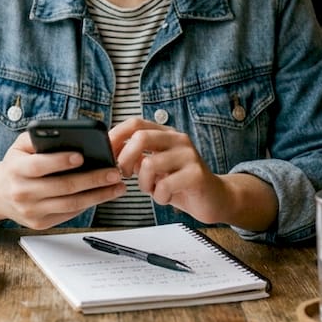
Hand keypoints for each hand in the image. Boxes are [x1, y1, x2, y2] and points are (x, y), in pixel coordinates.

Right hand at [0, 132, 125, 229]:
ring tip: (117, 186)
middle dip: (92, 179)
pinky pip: (69, 213)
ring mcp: (31, 211)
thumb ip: (40, 137)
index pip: (38, 166)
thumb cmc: (17, 163)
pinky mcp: (40, 223)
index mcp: (15, 169)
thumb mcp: (21, 146)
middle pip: (62, 187)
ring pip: (70, 204)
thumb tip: (69, 134)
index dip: (59, 161)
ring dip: (98, 195)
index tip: (81, 156)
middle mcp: (21, 192)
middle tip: (114, 171)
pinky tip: (103, 194)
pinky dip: (89, 203)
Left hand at [109, 117, 236, 223]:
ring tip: (153, 189)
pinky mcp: (196, 174)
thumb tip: (111, 154)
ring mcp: (189, 155)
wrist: (215, 198)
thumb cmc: (181, 183)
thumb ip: (137, 158)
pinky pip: (165, 185)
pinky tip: (166, 197)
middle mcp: (178, 140)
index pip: (135, 123)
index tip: (106, 153)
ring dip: (144, 183)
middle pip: (141, 137)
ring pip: (149, 164)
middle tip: (124, 174)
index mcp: (166, 134)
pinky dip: (159, 196)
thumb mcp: (155, 168)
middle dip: (124, 159)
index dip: (116, 136)